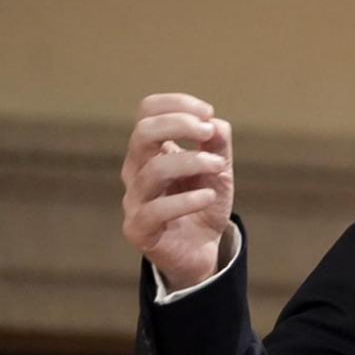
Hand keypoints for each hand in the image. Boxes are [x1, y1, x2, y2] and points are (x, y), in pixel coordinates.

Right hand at [120, 93, 234, 290]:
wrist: (201, 249)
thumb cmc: (203, 203)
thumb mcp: (218, 169)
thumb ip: (218, 144)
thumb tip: (215, 122)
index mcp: (151, 150)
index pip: (147, 112)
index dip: (176, 104)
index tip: (208, 113)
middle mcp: (137, 170)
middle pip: (142, 133)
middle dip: (179, 124)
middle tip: (208, 132)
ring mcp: (135, 200)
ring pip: (153, 170)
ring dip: (192, 161)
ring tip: (219, 167)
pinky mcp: (138, 229)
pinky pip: (156, 210)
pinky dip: (187, 200)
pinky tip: (209, 197)